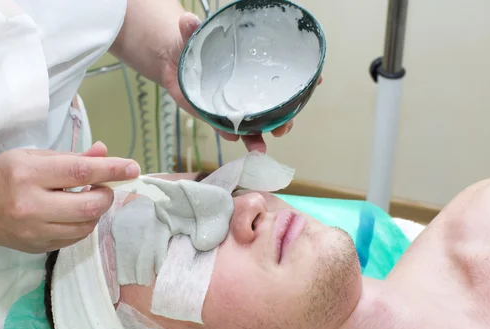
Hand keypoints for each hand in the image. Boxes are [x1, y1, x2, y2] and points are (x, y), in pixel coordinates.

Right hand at [0, 142, 140, 252]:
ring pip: (86, 225)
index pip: (80, 172)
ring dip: (96, 210)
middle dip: (106, 194)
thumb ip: (71, 157)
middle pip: (89, 205)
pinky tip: (73, 213)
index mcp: (29, 175)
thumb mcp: (32, 157)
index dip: (111, 170)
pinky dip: (83, 223)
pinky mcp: (39, 247)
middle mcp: (31, 205)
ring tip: (86, 198)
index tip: (133, 168)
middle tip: (103, 186)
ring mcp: (35, 231)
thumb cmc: (2, 175)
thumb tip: (105, 153)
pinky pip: (75, 237)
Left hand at [161, 13, 322, 152]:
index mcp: (251, 70)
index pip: (282, 76)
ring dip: (257, 136)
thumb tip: (188, 20)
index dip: (301, 81)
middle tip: (286, 126)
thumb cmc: (193, 45)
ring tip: (261, 147)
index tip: (317, 80)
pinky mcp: (213, 114)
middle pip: (272, 108)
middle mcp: (246, 90)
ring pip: (252, 124)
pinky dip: (229, 134)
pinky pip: (224, 128)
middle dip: (283, 119)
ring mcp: (231, 104)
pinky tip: (232, 138)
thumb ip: (192, 29)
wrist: (173, 61)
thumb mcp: (194, 35)